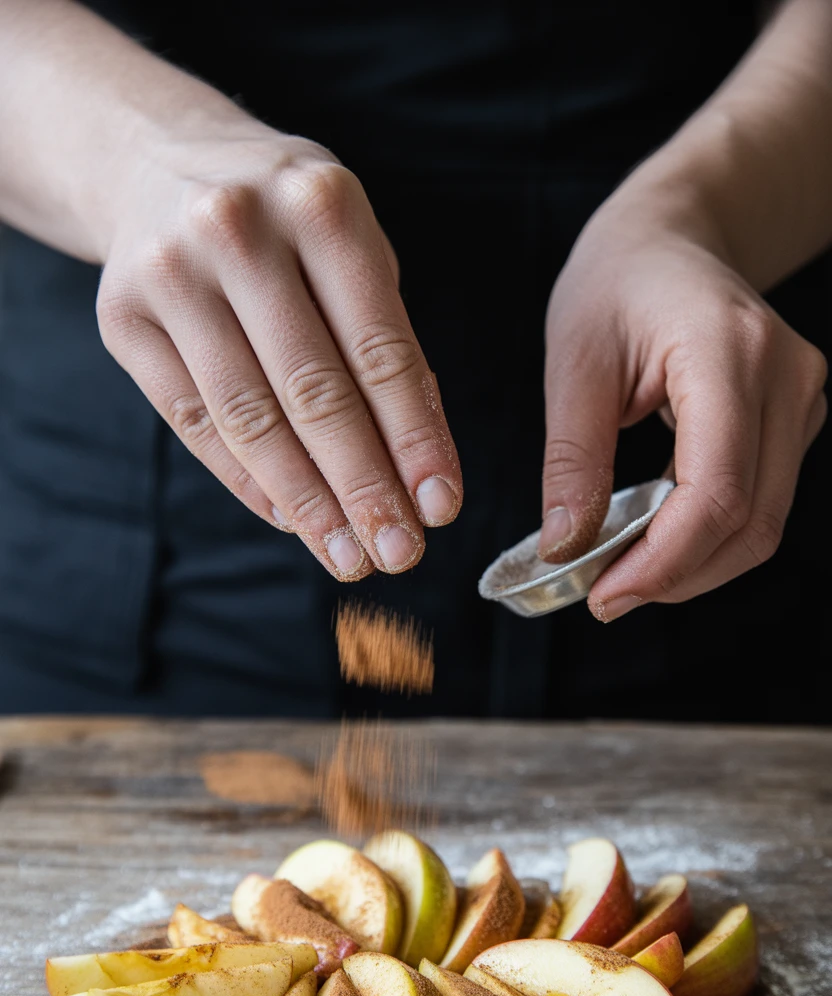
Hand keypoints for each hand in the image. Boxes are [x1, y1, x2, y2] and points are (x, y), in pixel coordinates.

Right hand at [96, 122, 461, 579]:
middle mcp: (239, 231)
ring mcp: (171, 273)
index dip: (415, 439)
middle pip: (313, 392)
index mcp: (321, 204)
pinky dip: (248, 481)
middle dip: (364, 486)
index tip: (442, 507)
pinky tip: (290, 518)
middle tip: (398, 554)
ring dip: (307, 503)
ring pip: (250, 419)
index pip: (381, 349)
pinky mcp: (122, 318)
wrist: (158, 164)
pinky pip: (195, 424)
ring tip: (348, 556)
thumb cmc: (286, 224)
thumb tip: (417, 474)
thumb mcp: (350, 249)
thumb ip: (384, 344)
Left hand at [539, 196, 826, 619]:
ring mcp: (802, 398)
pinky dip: (706, 536)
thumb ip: (572, 460)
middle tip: (604, 596)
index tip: (603, 595)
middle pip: (751, 521)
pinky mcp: (796, 418)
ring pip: (764, 524)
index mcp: (730, 351)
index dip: (664, 561)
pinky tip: (652, 537)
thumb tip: (565, 549)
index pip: (717, 490)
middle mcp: (787, 377)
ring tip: (622, 572)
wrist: (672, 236)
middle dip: (676, 576)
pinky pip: (760, 501)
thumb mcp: (574, 364)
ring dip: (693, 565)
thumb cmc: (616, 283)